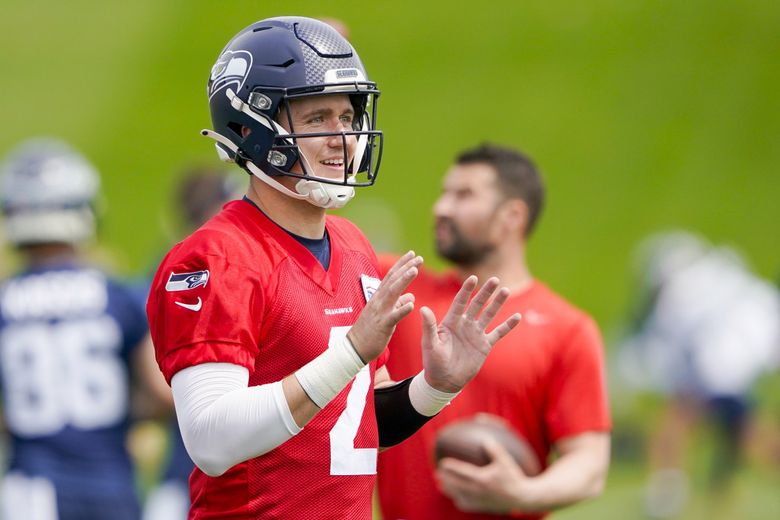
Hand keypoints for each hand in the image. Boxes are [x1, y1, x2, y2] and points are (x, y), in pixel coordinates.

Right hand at [348, 251, 420, 361]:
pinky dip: (401, 309)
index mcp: (379, 297)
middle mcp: (379, 301)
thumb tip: (411, 296)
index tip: (412, 254)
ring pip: (393, 293)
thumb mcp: (385, 314)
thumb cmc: (370, 331)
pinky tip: (411, 304)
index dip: (402, 264)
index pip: (391, 276)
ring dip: (404, 280)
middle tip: (419, 257)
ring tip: (415, 270)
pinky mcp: (382, 325)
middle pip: (393, 280)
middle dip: (406, 267)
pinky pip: (393, 317)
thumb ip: (398, 303)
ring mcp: (380, 312)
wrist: (355, 348)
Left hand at [420, 276, 520, 391]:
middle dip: (485, 292)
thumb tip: (423, 308)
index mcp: (450, 322)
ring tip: (505, 290)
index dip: (466, 291)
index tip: (472, 278)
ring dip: (497, 303)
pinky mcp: (484, 345)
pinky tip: (517, 316)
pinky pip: (498, 333)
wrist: (445, 381)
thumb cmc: (433, 362)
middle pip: (477, 304)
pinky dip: (507, 325)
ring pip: (488, 315)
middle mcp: (464, 325)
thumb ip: (428, 326)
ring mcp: (475, 334)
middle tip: (494, 279)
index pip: (460, 302)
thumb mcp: (429, 344)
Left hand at [437, 436, 531, 512]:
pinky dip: (458, 500)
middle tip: (437, 473)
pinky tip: (456, 496)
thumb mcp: (505, 460)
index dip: (450, 468)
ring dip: (448, 491)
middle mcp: (478, 492)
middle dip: (445, 480)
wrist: (523, 498)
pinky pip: (466, 505)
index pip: (462, 473)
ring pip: (458, 497)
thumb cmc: (514, 476)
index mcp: (482, 479)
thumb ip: (493, 448)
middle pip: (456, 486)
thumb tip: (484, 436)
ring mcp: (479, 501)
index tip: (442, 463)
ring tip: (441, 484)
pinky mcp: (482, 507)